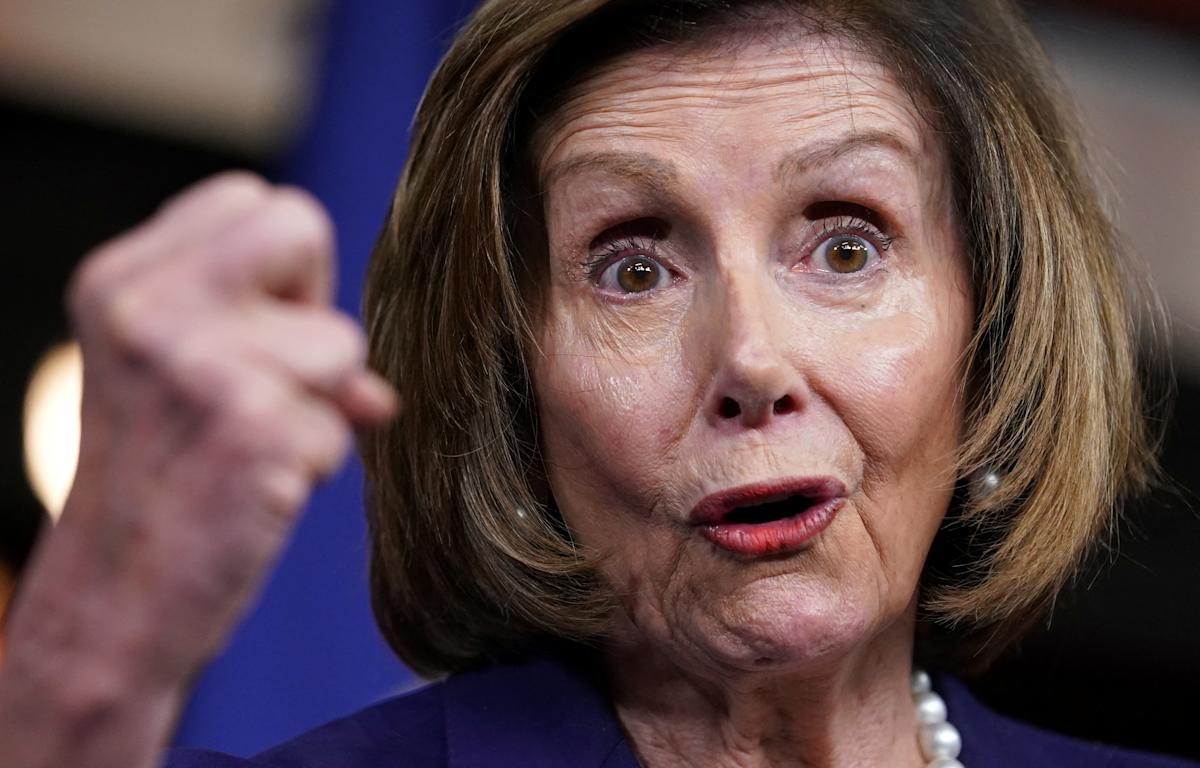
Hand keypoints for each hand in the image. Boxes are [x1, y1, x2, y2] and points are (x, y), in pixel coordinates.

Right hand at [0, 172, 395, 767]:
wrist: (115, 601)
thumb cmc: (160, 483)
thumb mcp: (176, 380)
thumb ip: (264, 333)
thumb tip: (378, 388)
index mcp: (121, 279)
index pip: (256, 200)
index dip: (280, 270)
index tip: (253, 336)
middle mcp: (148, 307)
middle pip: (301, 225)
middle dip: (312, 305)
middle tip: (274, 378)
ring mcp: (198, 365)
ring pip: (341, 342)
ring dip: (320, 404)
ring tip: (251, 449)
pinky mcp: (251, 428)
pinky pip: (345, 420)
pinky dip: (318, 459)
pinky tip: (256, 487)